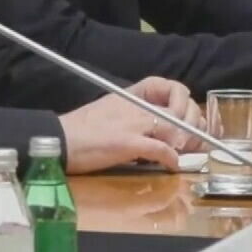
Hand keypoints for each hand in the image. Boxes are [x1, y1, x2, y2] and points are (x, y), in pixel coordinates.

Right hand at [58, 77, 200, 171]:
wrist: (57, 141)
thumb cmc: (79, 130)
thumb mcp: (110, 112)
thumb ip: (135, 116)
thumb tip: (158, 129)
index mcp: (131, 95)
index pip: (169, 86)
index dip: (184, 100)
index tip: (186, 116)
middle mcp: (136, 105)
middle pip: (181, 106)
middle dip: (194, 124)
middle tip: (194, 141)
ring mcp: (133, 124)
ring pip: (177, 127)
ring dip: (187, 143)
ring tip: (184, 153)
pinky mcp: (128, 143)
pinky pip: (163, 149)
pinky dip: (172, 159)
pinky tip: (172, 165)